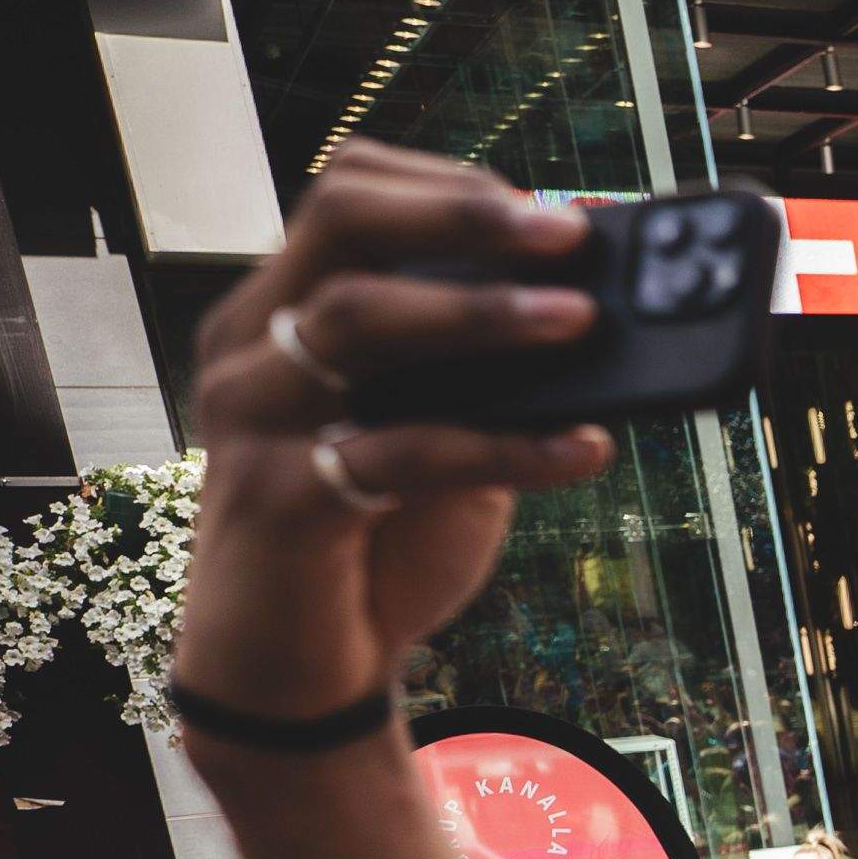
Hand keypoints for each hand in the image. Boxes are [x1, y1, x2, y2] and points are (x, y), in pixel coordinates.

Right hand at [176, 145, 613, 730]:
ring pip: (358, 320)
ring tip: (581, 321)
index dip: (452, 188)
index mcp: (285, 307)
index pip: (348, 193)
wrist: (299, 670)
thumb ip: (494, 377)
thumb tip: (603, 315)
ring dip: (481, 314)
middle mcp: (254, 343)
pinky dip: (503, 446)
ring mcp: (255, 414)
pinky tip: (583, 449)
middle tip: (568, 238)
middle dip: (462, 218)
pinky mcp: (278, 497)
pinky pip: (398, 453)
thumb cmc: (377, 537)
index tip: (553, 213)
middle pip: (341, 222)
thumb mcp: (444, 434)